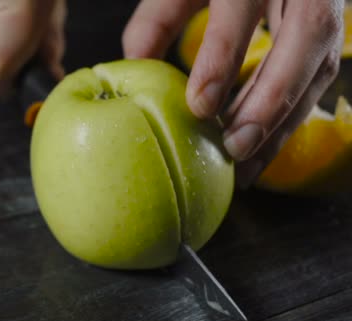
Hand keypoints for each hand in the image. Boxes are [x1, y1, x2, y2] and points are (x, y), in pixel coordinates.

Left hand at [122, 0, 344, 187]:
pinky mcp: (329, 35)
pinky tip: (260, 151)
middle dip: (272, 97)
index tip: (200, 105)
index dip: (222, 57)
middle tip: (235, 146)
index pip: (241, 8)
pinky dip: (288, 119)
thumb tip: (132, 67)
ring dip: (284, 120)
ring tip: (245, 163)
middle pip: (305, 37)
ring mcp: (323, 7)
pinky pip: (320, 79)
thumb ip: (158, 19)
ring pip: (320, 64)